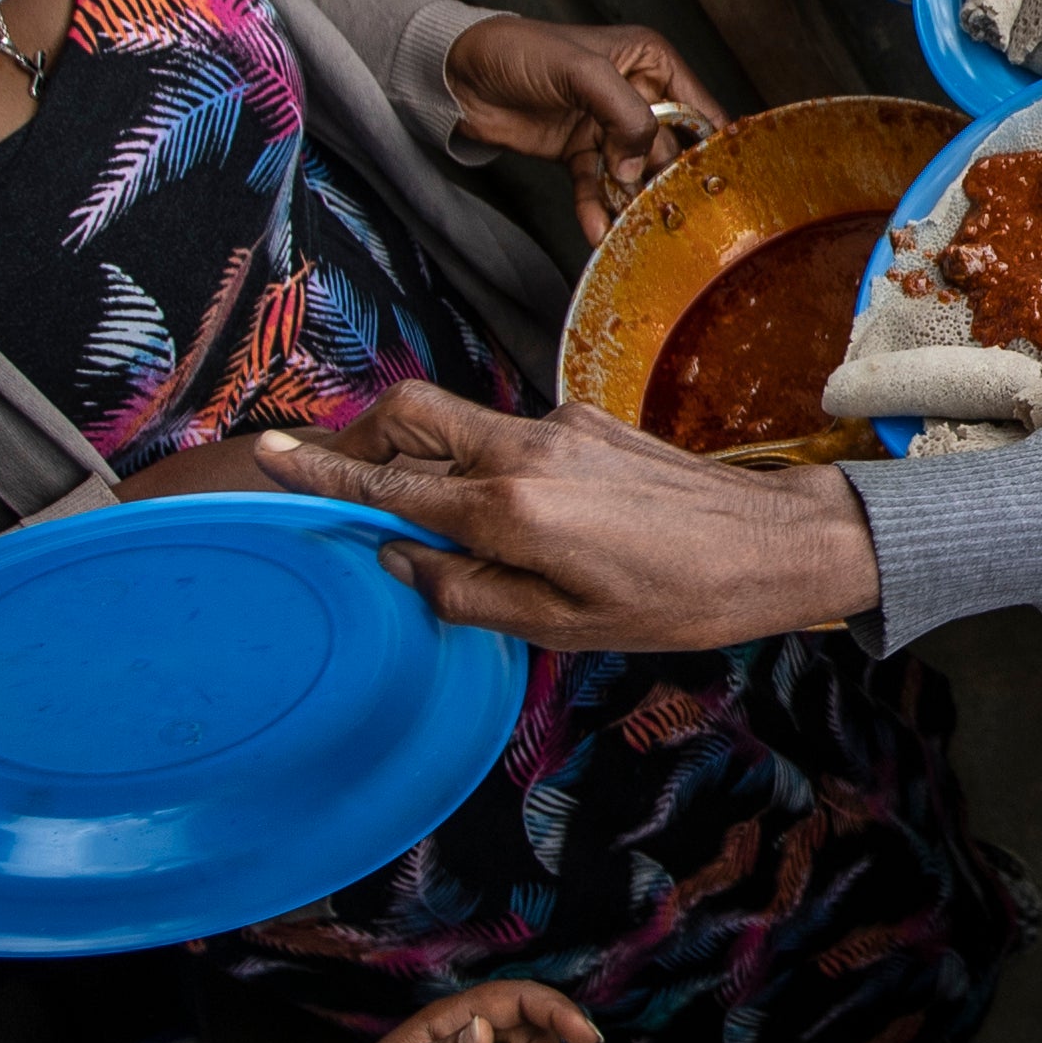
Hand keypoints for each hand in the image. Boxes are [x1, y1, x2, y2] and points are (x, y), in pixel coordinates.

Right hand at [256, 388, 879, 651]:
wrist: (775, 544)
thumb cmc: (676, 601)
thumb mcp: (562, 628)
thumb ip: (468, 592)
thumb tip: (400, 563)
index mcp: (511, 508)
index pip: (390, 485)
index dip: (321, 473)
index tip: (266, 454)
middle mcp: (526, 449)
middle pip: (410, 415)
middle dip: (363, 440)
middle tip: (344, 484)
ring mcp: (560, 424)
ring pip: (459, 421)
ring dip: (429, 457)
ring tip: (446, 525)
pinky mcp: (588, 419)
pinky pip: (509, 432)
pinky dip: (486, 466)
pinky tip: (523, 521)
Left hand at [445, 16, 733, 242]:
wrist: (461, 75)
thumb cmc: (522, 51)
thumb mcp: (583, 71)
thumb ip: (625, 114)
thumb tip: (640, 166)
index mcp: (650, 61)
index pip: (698, 106)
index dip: (711, 144)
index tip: (721, 182)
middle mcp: (637, 94)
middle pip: (670, 148)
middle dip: (668, 182)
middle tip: (672, 214)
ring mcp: (607, 127)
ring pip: (633, 173)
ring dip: (632, 201)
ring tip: (636, 230)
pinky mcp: (581, 153)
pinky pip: (596, 187)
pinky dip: (596, 208)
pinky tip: (597, 229)